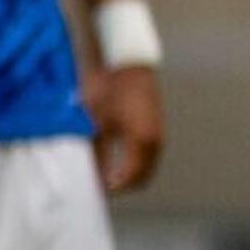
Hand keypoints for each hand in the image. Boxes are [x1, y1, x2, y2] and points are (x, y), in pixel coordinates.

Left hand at [89, 64, 165, 193]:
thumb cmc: (106, 88)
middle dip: (120, 186)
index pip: (127, 180)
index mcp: (141, 142)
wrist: (124, 59)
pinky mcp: (155, 126)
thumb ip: (97, 155)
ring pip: (146, 168)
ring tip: (103, 173)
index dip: (109, 189)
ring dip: (128, 175)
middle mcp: (155, 142)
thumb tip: (94, 178)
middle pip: (141, 179)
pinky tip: (114, 157)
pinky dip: (134, 163)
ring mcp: (158, 134)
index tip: (91, 191)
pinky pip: (148, 156)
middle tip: (97, 185)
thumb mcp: (95, 124)